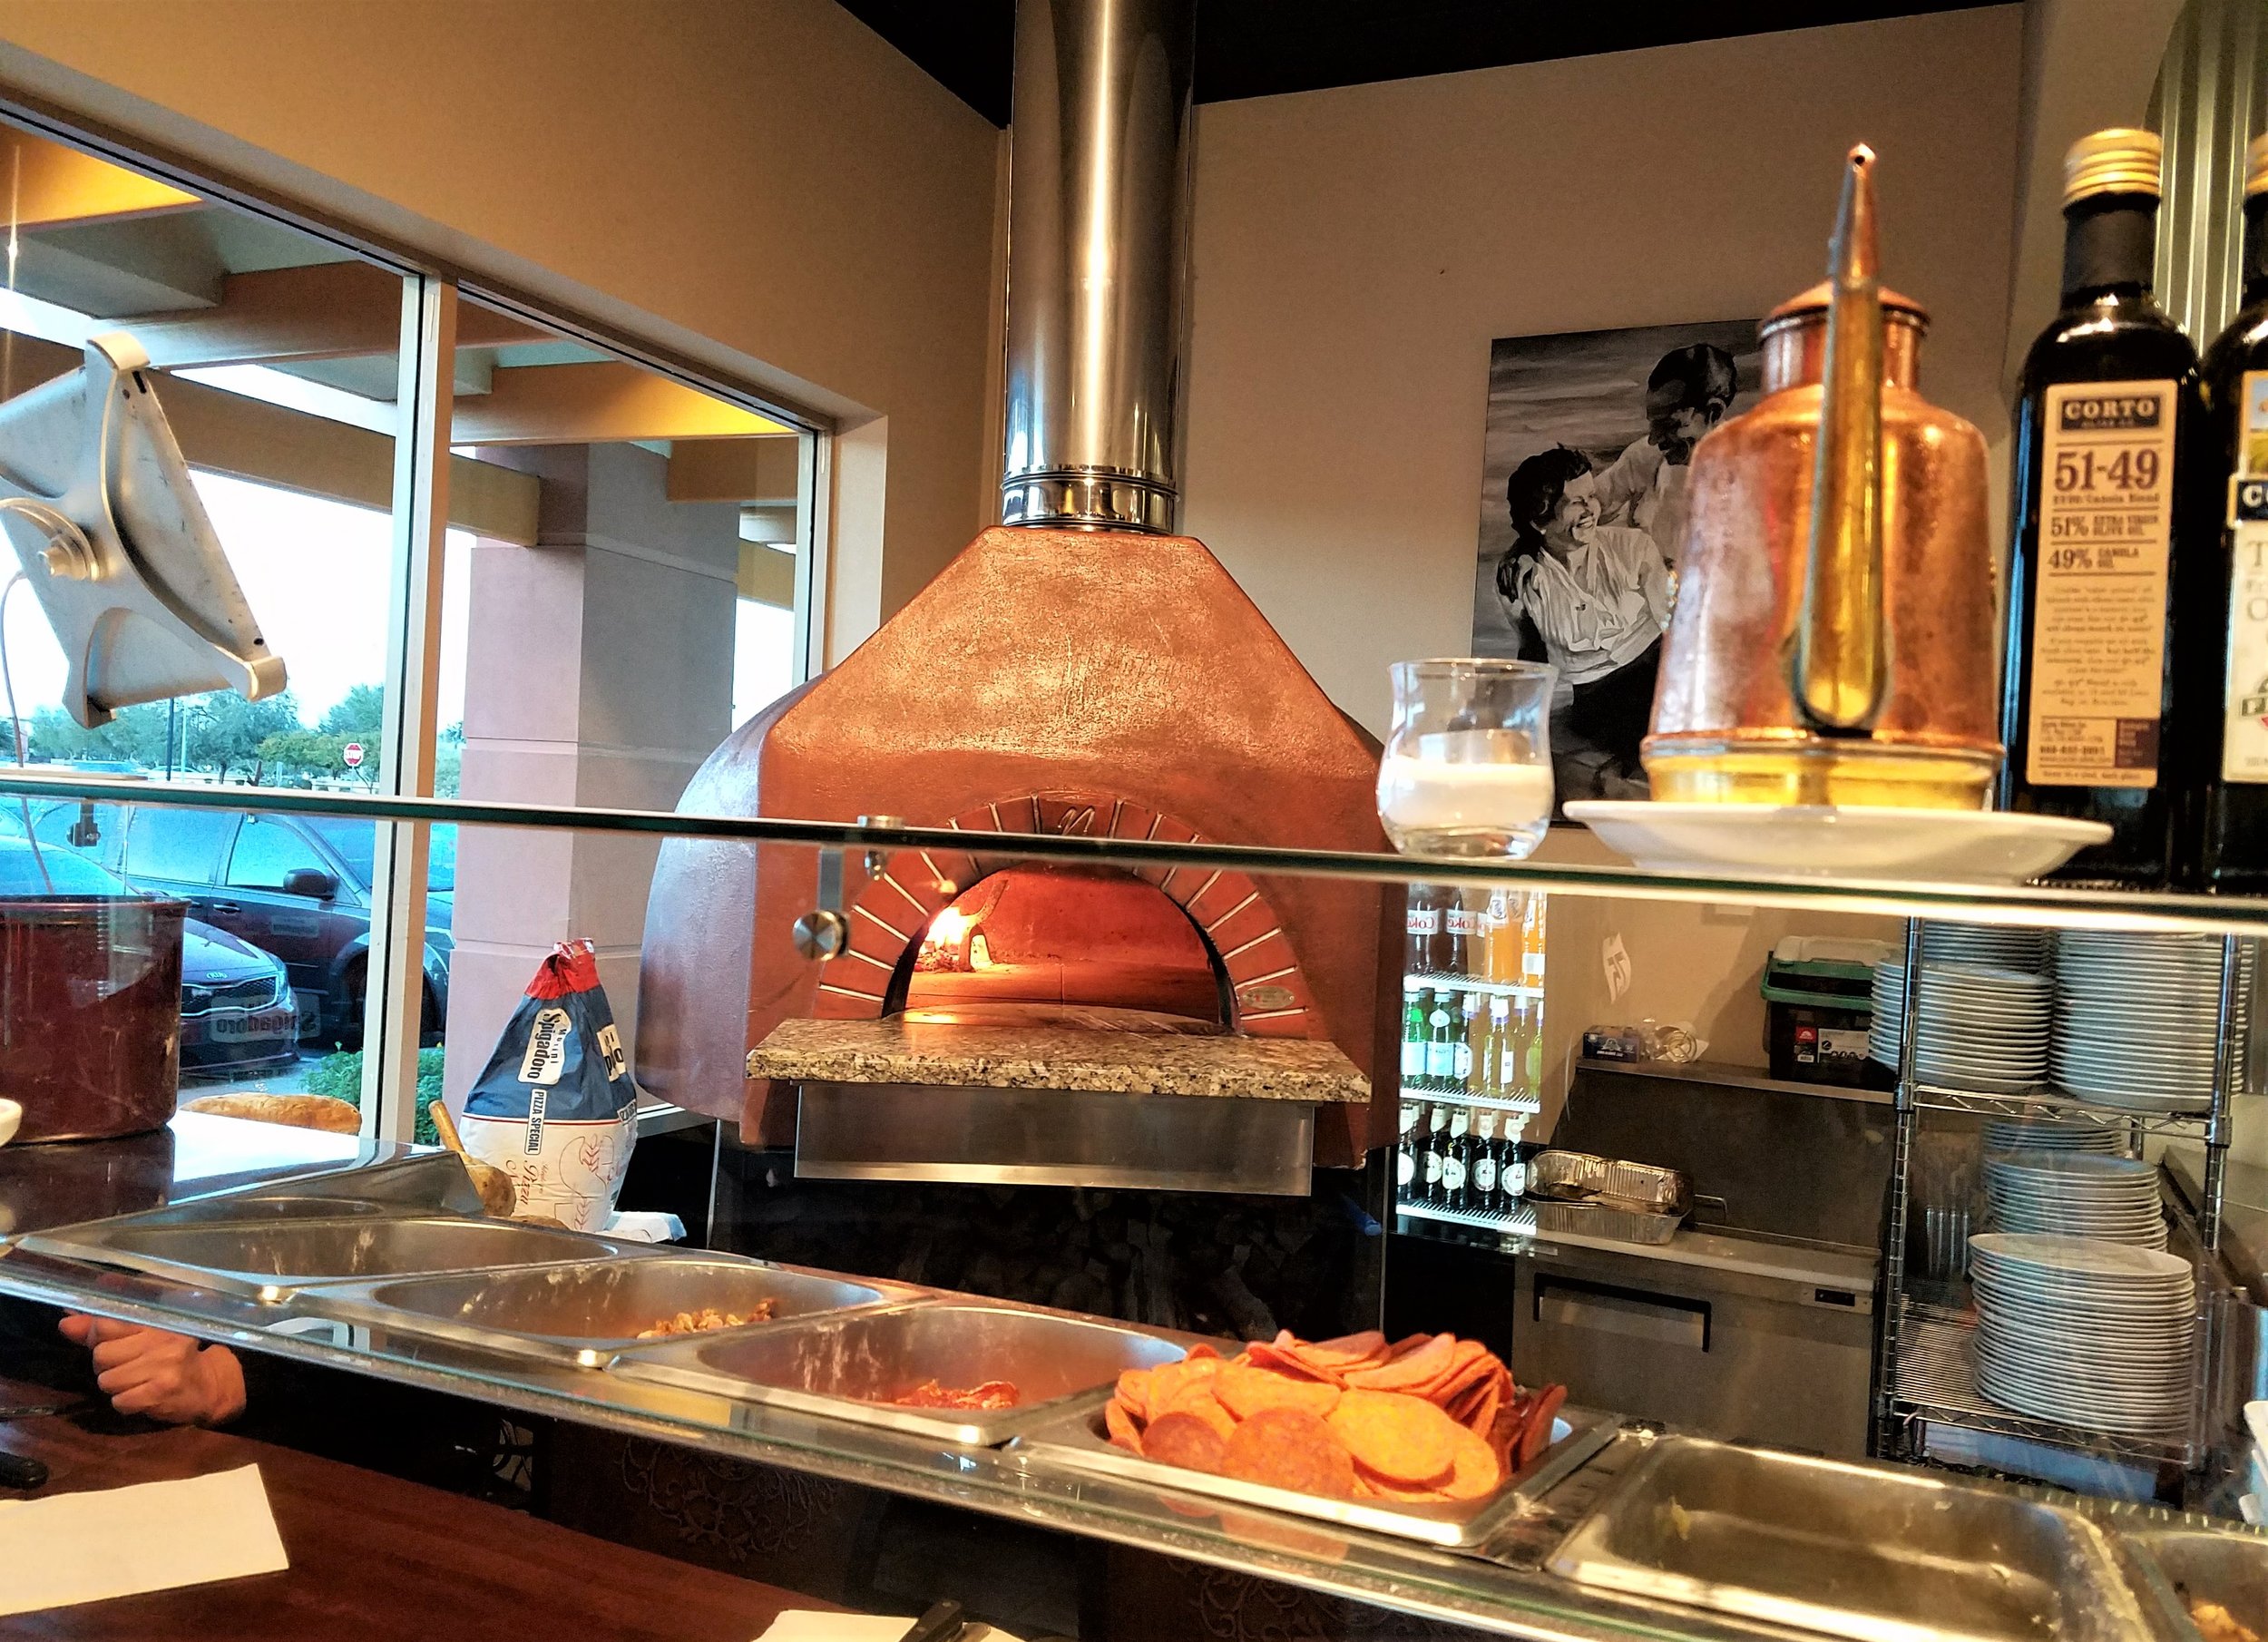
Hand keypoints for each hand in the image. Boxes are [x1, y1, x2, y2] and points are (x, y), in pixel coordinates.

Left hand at [56, 1316, 247, 1425]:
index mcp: (156, 1322)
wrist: (211, 1387)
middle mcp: (160, 1341)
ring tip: (137, 1382)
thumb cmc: (174, 1358)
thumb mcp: (145, 1336)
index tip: (106, 1342)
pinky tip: (143, 1396)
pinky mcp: (160, 1393)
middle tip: (128, 1367)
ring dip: (117, 1387)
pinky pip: (119, 1402)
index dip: (95, 1336)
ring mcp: (161, 1367)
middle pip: (101, 1356)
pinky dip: (126, 1403)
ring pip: (107, 1381)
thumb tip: (65, 1322)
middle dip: (107, 1366)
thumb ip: (104, 1329)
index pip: (106, 1325)